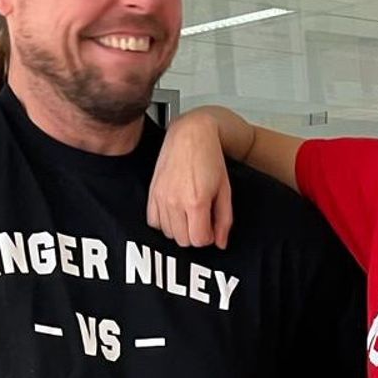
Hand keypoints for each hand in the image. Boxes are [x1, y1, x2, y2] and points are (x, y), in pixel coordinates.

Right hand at [147, 110, 233, 249]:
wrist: (191, 134)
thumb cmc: (209, 157)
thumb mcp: (225, 190)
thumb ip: (224, 220)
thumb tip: (221, 242)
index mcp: (196, 202)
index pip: (199, 240)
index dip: (208, 237)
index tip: (211, 228)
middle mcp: (175, 202)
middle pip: (183, 240)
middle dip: (194, 234)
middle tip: (201, 219)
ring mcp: (161, 198)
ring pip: (169, 233)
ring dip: (180, 228)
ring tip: (189, 212)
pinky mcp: (152, 193)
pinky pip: (154, 222)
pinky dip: (164, 222)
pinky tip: (175, 211)